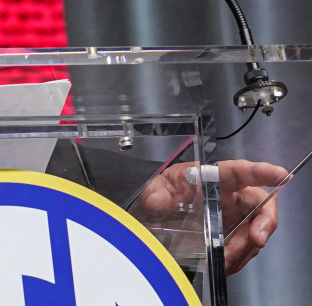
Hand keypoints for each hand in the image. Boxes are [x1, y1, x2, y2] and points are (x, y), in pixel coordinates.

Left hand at [141, 159, 285, 274]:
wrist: (160, 213)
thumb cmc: (166, 191)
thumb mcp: (155, 188)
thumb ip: (155, 192)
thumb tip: (158, 200)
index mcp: (213, 178)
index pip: (240, 171)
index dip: (261, 172)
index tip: (280, 174)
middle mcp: (229, 196)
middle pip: (259, 205)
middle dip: (264, 223)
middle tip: (257, 239)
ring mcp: (234, 217)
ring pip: (253, 232)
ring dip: (243, 248)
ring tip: (225, 259)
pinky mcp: (232, 236)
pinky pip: (243, 248)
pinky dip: (236, 258)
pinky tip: (224, 263)